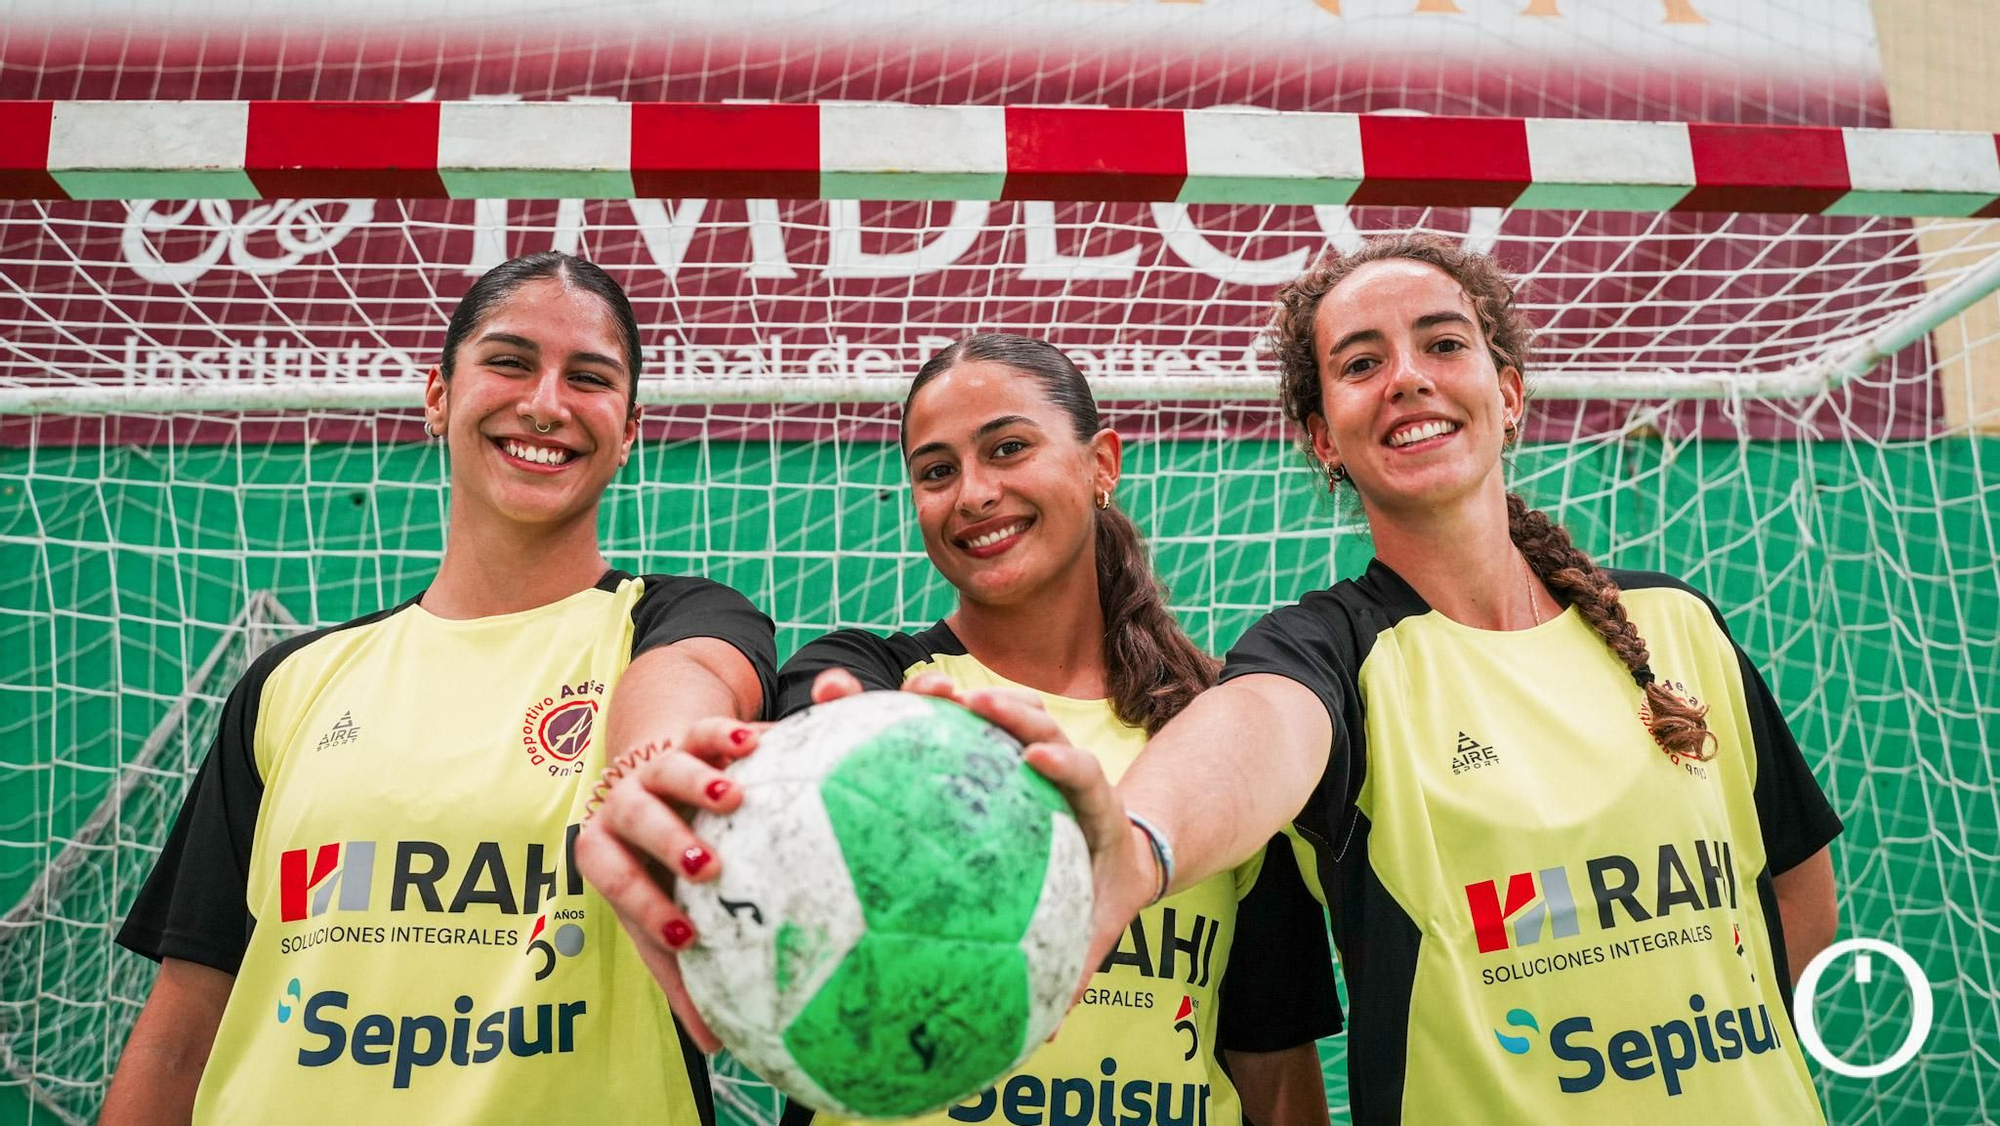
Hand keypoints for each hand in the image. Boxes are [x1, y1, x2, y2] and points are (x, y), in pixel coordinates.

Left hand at [573, 718, 760, 1052]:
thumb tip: (717, 1045)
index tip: (685, 933)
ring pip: (669, 766)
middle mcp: (624, 802)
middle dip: (668, 841)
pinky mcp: (690, 734)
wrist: (653, 772)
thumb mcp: (660, 912)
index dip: (644, 905)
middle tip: (706, 867)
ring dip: (698, 781)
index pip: (615, 876)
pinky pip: (707, 729)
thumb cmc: (657, 864)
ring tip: (733, 798)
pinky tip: (760, 745)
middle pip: (638, 816)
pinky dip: (728, 735)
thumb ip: (680, 972)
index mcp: (605, 849)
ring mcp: (655, 764)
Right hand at [896, 671, 1155, 1000]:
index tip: (1039, 758)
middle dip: (1008, 709)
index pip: (1083, 776)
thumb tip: (1044, 1036)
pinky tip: (897, 716)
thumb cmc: (1098, 899)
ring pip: (1008, 714)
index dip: (1064, 764)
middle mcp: (1065, 772)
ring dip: (969, 698)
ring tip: (924, 691)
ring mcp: (1037, 754)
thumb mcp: (1093, 934)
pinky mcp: (1010, 752)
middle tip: (969, 702)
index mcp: (1093, 812)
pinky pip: (975, 729)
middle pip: (1041, 724)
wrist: (1120, 858)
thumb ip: (1071, 972)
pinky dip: (940, 719)